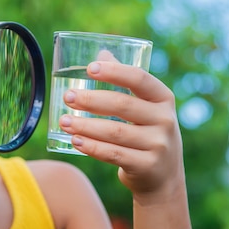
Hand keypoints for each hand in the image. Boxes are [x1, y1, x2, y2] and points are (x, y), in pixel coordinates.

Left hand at [58, 61, 183, 201]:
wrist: (164, 175)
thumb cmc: (147, 131)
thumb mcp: (145, 106)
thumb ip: (125, 81)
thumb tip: (101, 53)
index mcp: (163, 98)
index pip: (139, 78)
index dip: (114, 72)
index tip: (89, 68)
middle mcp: (165, 120)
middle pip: (123, 105)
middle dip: (91, 100)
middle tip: (68, 97)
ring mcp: (158, 145)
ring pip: (115, 132)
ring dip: (85, 126)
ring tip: (64, 121)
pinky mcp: (147, 166)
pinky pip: (114, 155)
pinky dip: (92, 147)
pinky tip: (75, 140)